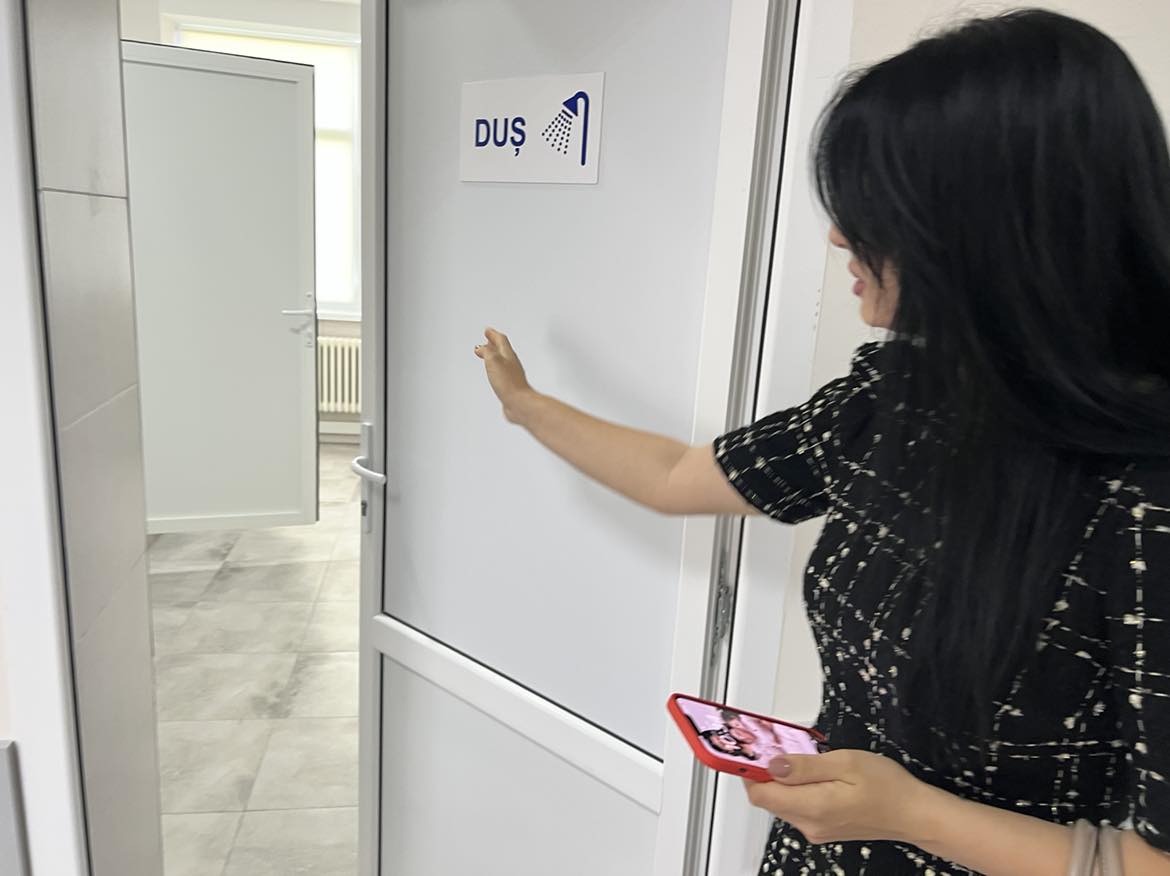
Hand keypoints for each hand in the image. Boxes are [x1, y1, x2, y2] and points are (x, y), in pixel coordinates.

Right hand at [474, 328, 535, 422]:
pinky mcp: (510, 386)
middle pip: (502, 349)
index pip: (501, 340)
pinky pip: (502, 373)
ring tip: (488, 354)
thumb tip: (481, 347)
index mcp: (508, 355)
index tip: (487, 330)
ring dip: (494, 356)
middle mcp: (511, 364)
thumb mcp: (493, 360)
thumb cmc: (509, 382)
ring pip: (502, 361)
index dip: (493, 334)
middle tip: (488, 339)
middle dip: (494, 343)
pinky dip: (496, 369)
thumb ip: (486, 351)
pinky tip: (494, 374)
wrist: (519, 402)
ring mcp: (512, 375)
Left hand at [744, 750, 934, 845]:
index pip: (760, 794)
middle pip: (768, 798)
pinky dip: (795, 789)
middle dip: (765, 771)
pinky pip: (797, 807)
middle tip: (774, 745)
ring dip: (781, 779)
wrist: (914, 813)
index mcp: (813, 807)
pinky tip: (810, 773)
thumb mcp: (844, 762)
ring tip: (798, 756)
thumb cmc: (887, 786)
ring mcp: (816, 829)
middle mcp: (809, 824)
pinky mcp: (823, 827)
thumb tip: (772, 764)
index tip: (749, 750)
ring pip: (782, 802)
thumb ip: (804, 766)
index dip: (750, 771)